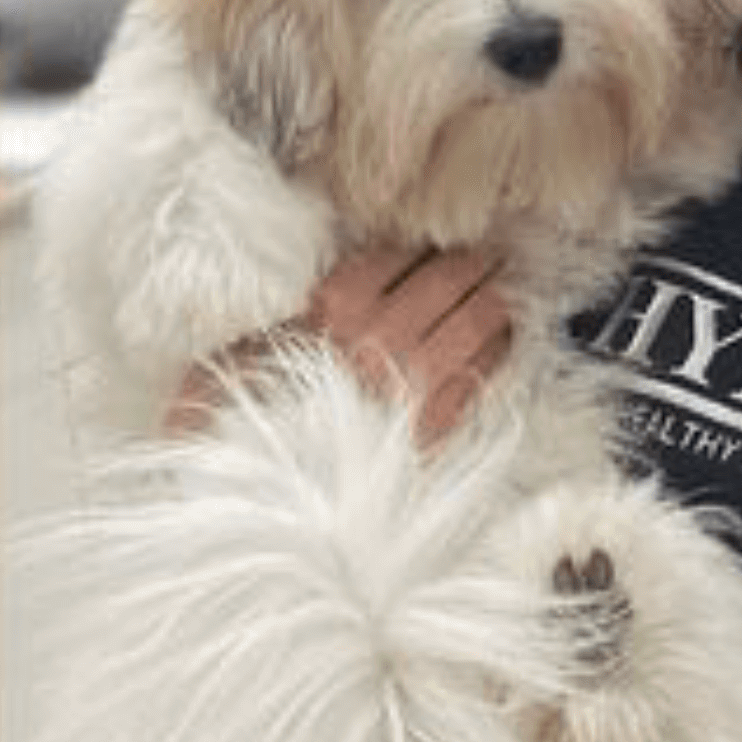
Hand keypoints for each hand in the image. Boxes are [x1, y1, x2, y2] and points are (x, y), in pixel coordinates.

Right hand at [171, 244, 513, 446]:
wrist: (261, 498)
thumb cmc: (243, 419)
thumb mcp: (245, 347)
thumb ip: (295, 312)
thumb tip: (340, 286)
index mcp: (335, 307)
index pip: (400, 254)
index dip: (423, 245)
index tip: (434, 243)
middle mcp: (381, 336)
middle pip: (453, 277)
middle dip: (474, 262)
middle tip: (484, 256)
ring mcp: (415, 380)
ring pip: (482, 317)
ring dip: (494, 298)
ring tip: (495, 291)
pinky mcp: (438, 424)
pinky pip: (486, 368)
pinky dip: (499, 346)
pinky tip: (498, 339)